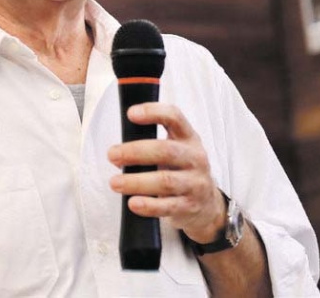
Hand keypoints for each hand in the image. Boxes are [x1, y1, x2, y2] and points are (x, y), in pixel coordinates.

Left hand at [107, 102, 225, 243]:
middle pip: (166, 150)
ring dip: (136, 182)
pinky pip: (168, 206)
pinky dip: (148, 205)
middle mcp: (195, 158)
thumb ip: (150, 143)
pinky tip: (133, 203)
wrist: (206, 204)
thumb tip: (117, 151)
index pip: (174, 118)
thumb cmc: (180, 170)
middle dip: (135, 152)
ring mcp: (195, 183)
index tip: (131, 114)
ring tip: (115, 183)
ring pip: (165, 180)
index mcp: (188, 138)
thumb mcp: (174, 150)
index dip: (153, 112)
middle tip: (112, 155)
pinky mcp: (190, 206)